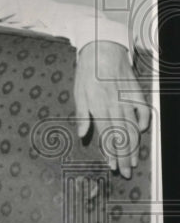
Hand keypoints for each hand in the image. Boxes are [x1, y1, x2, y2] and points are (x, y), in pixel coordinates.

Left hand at [74, 41, 150, 178]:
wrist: (102, 50)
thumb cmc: (87, 73)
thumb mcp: (78, 92)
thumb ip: (82, 115)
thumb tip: (82, 135)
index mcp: (99, 105)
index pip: (107, 135)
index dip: (111, 153)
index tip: (113, 166)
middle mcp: (115, 104)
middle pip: (122, 136)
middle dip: (124, 156)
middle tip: (126, 172)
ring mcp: (128, 99)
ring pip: (133, 128)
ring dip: (134, 146)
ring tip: (133, 161)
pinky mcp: (136, 93)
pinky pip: (144, 111)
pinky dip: (143, 123)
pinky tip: (140, 133)